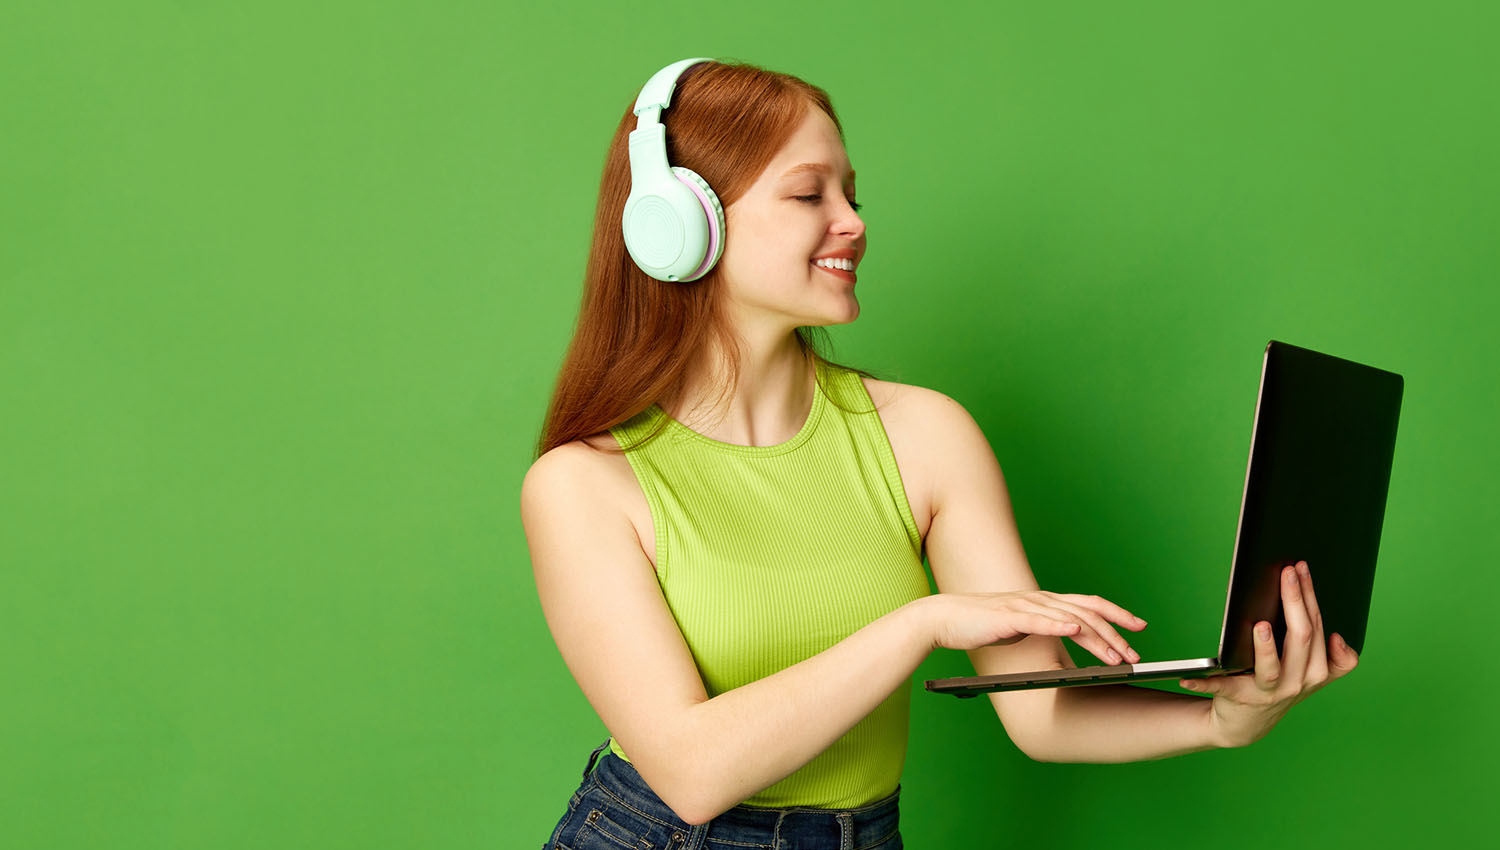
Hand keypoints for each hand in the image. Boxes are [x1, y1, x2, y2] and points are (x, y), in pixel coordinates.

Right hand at [921, 590, 1147, 666]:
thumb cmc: (981, 625)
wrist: (944, 618)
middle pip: (1088, 613)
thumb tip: (1070, 636)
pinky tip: (1074, 631)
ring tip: (1115, 657)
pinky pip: (1038, 620)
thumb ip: (1046, 627)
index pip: (1090, 604)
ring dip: (1096, 639)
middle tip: (1135, 656)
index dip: (1117, 613)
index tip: (1140, 627)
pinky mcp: (1008, 617)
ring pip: (1070, 619)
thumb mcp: (1022, 627)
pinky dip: (1058, 625)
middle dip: (1116, 634)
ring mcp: (1025, 606)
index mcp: (1046, 602)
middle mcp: (1040, 599)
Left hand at [1180, 560, 1360, 747]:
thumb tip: (1337, 635)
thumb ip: (1332, 658)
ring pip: (1272, 669)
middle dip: (1295, 601)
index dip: (1311, 597)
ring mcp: (1269, 693)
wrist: (1247, 724)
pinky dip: (1204, 683)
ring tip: (1260, 626)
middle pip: (1301, 639)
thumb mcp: (1309, 673)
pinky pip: (1221, 689)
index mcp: (1317, 671)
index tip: (1300, 568)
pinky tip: (1187, 677)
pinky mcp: (1238, 699)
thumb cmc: (1279, 685)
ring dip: (1266, 648)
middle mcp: (1298, 682)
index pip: (1318, 627)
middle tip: (1286, 573)